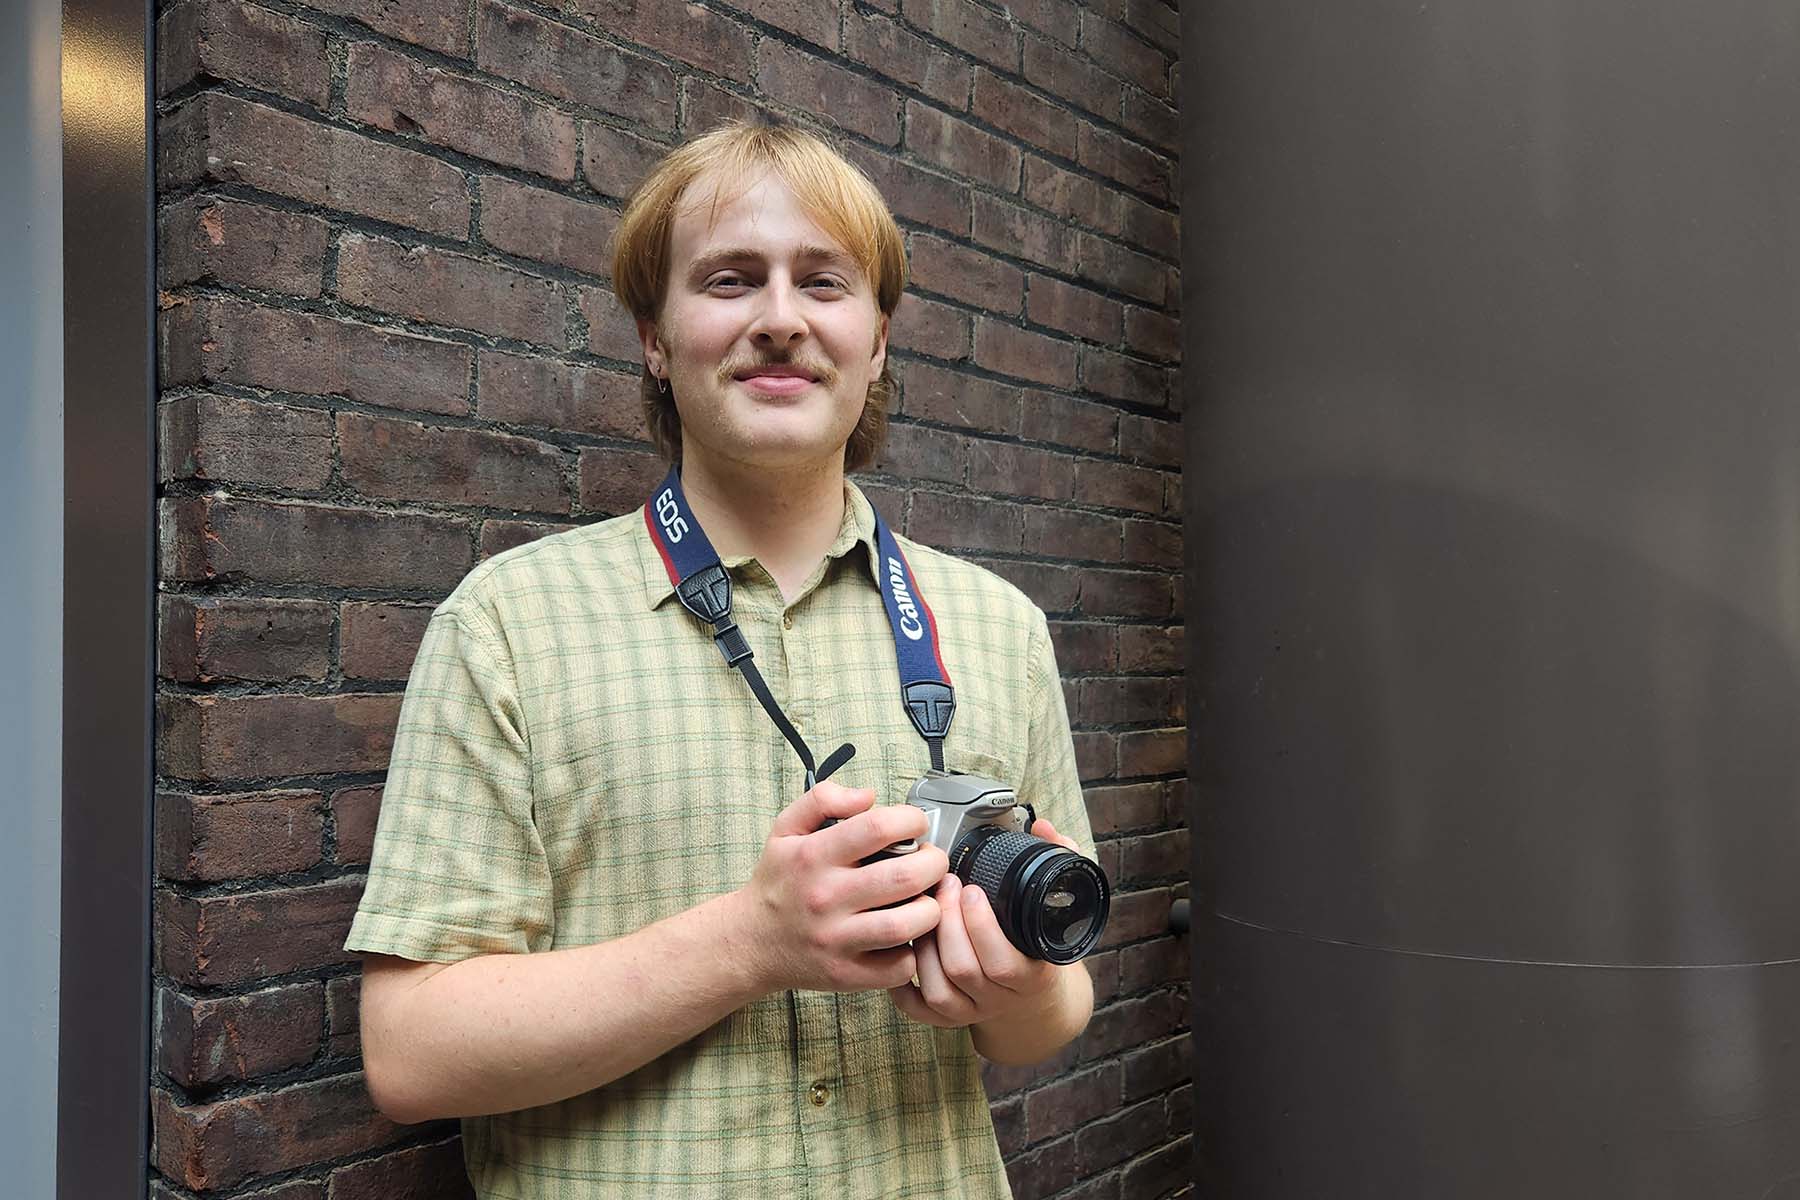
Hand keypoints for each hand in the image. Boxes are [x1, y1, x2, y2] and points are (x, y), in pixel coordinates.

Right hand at [735, 781, 949, 995]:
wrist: (750, 942)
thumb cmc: (778, 883)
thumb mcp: (786, 829)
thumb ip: (823, 800)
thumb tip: (868, 795)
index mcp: (814, 856)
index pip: (878, 827)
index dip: (911, 819)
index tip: (916, 824)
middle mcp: (826, 898)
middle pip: (905, 876)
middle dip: (934, 863)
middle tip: (931, 862)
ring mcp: (837, 939)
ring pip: (908, 924)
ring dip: (930, 908)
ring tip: (925, 899)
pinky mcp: (846, 974)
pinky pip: (899, 966)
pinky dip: (913, 951)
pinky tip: (906, 935)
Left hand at [887, 817, 1080, 1029]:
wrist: (1033, 998)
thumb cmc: (1037, 947)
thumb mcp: (1054, 907)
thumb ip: (1056, 863)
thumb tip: (1043, 828)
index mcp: (1031, 975)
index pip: (1004, 963)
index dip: (982, 927)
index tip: (971, 889)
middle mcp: (1000, 999)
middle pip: (964, 970)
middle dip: (948, 922)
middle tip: (944, 885)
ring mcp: (971, 1011)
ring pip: (938, 990)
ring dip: (924, 947)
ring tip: (922, 910)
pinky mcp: (946, 1019)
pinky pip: (918, 1010)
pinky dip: (902, 983)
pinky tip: (903, 949)